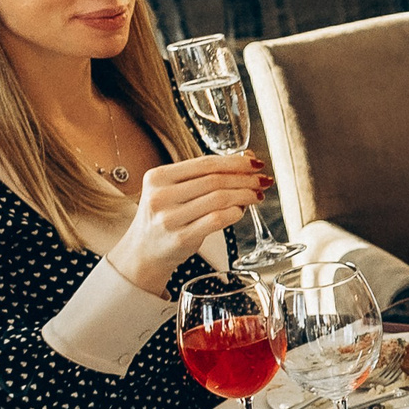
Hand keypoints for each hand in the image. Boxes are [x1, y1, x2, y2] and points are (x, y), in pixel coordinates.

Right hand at [107, 154, 267, 295]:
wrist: (145, 251)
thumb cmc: (166, 216)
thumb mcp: (175, 190)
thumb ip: (205, 175)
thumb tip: (248, 158)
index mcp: (158, 177)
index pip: (205, 163)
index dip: (236, 162)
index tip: (257, 164)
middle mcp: (160, 196)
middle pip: (215, 180)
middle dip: (245, 179)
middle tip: (263, 181)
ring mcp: (169, 218)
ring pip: (219, 199)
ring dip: (245, 195)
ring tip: (257, 195)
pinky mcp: (181, 238)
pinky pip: (216, 220)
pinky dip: (235, 213)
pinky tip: (241, 211)